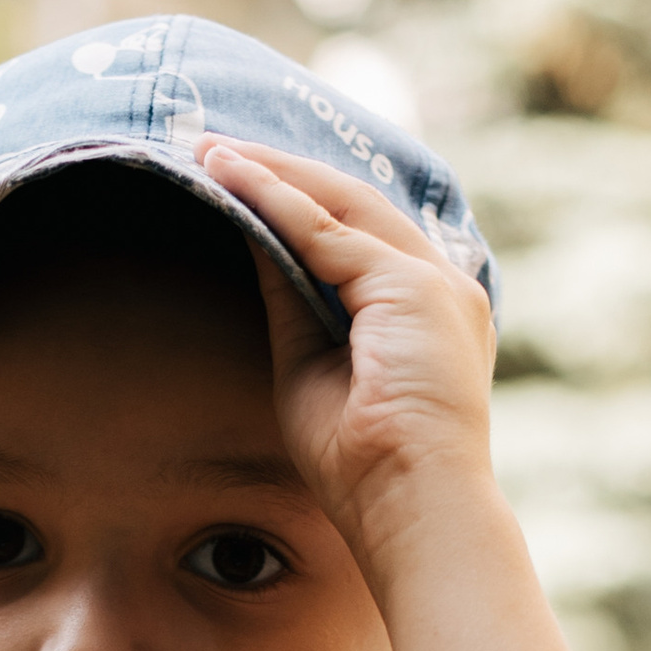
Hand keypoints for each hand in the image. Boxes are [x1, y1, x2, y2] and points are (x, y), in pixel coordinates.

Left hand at [195, 137, 499, 565]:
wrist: (410, 505)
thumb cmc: (362, 464)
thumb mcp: (309, 366)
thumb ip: (291, 302)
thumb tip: (255, 240)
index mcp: (426, 309)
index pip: (359, 233)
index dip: (296, 200)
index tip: (237, 180)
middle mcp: (441, 284)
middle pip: (352, 203)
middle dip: (279, 171)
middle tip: (210, 146)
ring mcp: (433, 281)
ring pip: (341, 203)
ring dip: (271, 173)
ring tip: (210, 150)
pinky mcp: (413, 288)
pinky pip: (329, 231)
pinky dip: (277, 201)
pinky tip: (232, 178)